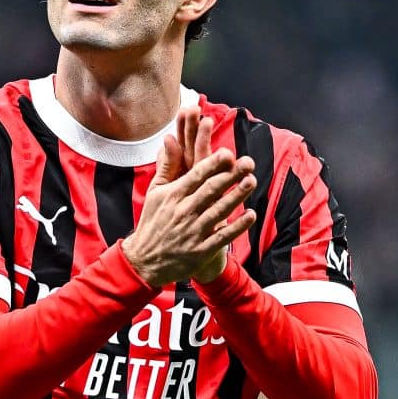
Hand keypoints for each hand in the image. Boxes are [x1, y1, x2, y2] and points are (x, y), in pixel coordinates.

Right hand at [122, 108, 255, 286]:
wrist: (145, 260)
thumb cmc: (153, 222)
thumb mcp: (155, 192)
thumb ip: (167, 166)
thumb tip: (170, 138)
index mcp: (172, 195)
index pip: (196, 176)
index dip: (213, 164)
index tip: (229, 153)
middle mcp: (183, 212)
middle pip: (211, 190)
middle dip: (231, 175)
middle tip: (248, 162)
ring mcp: (193, 232)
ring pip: (219, 211)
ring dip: (237, 196)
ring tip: (252, 181)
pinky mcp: (200, 251)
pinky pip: (222, 237)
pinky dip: (237, 226)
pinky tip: (250, 215)